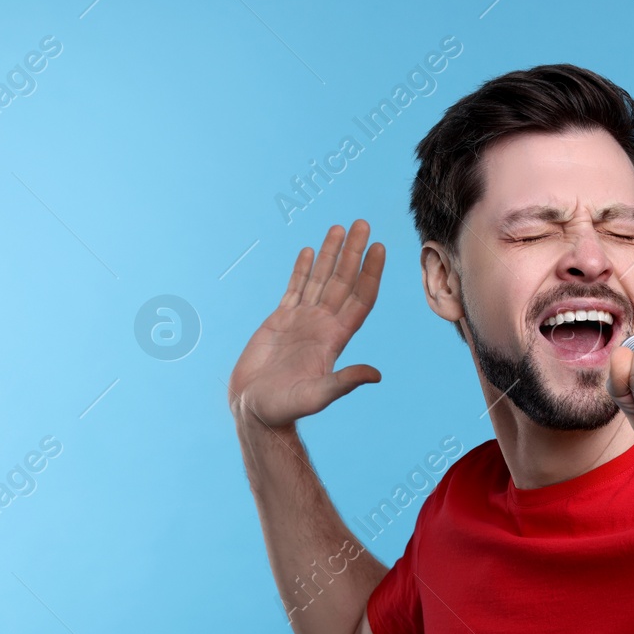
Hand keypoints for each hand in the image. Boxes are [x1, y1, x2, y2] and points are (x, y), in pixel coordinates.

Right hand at [229, 220, 385, 429]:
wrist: (255, 409)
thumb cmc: (284, 408)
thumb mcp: (317, 396)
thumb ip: (344, 382)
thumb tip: (376, 375)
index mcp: (334, 338)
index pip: (359, 298)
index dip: (370, 273)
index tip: (379, 247)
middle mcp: (322, 325)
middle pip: (343, 281)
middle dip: (353, 252)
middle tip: (363, 223)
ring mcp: (302, 321)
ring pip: (320, 279)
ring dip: (331, 253)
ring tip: (340, 227)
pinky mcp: (280, 320)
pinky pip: (295, 288)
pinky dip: (302, 269)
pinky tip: (310, 251)